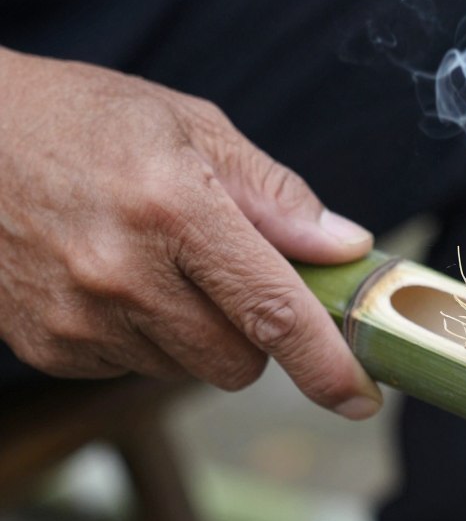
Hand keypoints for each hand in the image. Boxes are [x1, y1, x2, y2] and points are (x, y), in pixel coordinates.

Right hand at [0, 48, 381, 415]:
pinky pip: (134, 369)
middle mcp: (123, 274)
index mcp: (174, 209)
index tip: (361, 398)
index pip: (272, 310)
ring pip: (188, 369)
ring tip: (156, 264)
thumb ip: (276, 195)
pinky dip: (144, 338)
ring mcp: (78, 319)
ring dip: (196, 334)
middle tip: (229, 277)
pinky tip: (115, 281)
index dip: (325, 363)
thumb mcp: (193, 128)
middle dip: (255, 335)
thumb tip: (345, 245)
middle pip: (238, 362)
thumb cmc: (86, 122)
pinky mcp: (48, 347)